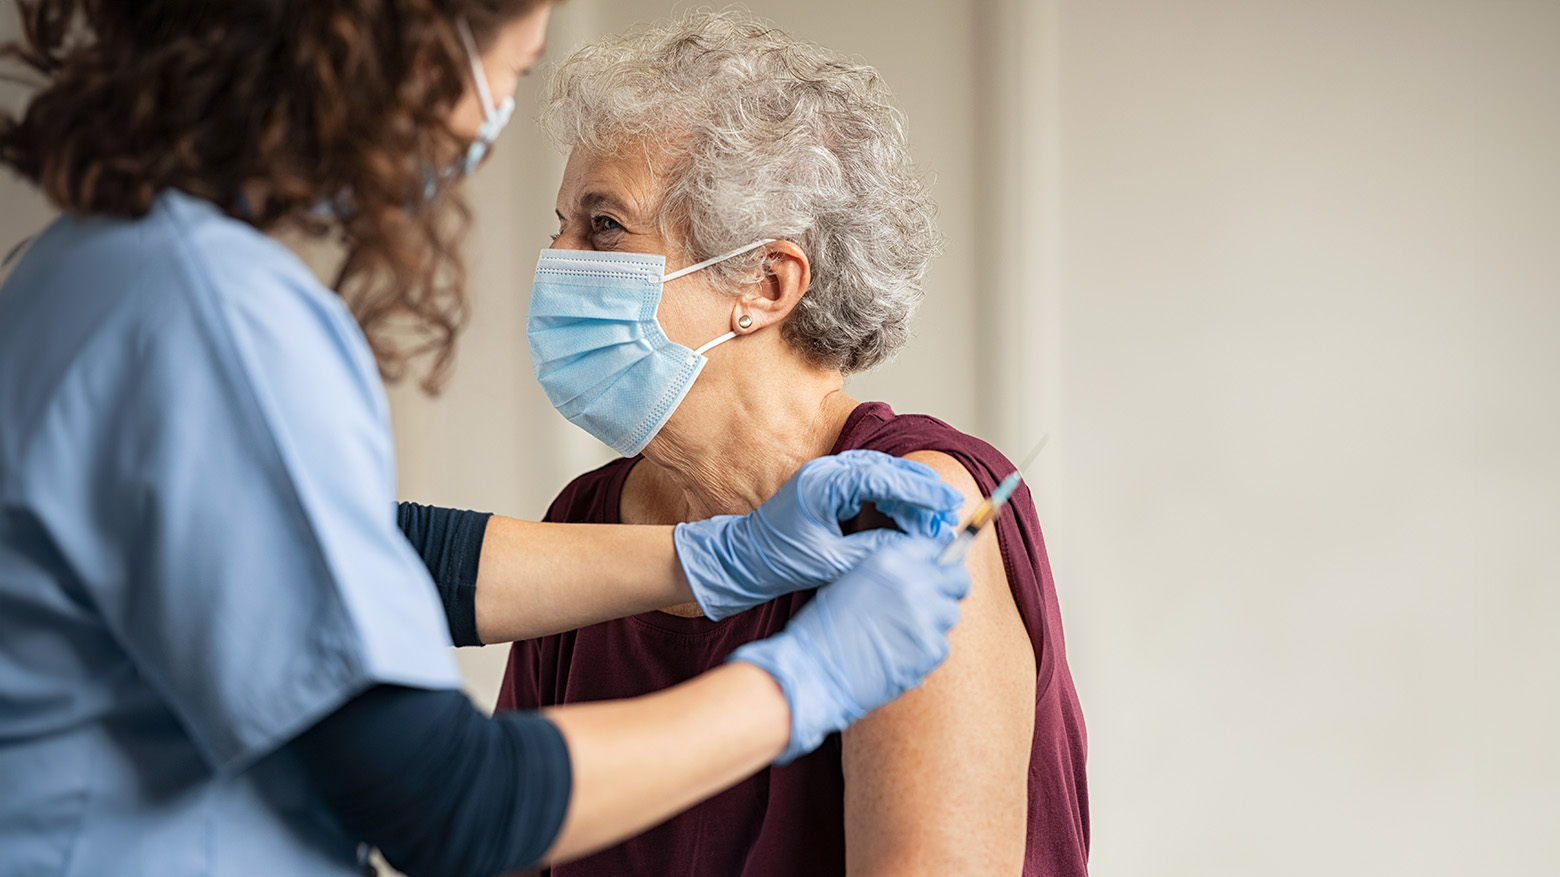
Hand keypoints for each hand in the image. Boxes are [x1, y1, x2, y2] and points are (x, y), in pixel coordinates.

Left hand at [674, 450, 961, 620]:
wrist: (743, 560)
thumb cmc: (778, 561)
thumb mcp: (832, 562)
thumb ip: (874, 551)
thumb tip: (914, 547)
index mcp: (824, 484)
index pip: (883, 478)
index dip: (920, 490)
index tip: (947, 503)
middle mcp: (826, 471)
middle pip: (887, 470)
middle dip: (921, 491)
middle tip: (949, 511)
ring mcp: (826, 476)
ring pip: (881, 475)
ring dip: (909, 495)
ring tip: (935, 517)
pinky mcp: (828, 487)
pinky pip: (869, 485)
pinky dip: (892, 498)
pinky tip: (908, 517)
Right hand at [728, 536, 970, 762]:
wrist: (814, 669)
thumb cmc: (825, 628)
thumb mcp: (853, 580)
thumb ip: (891, 573)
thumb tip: (924, 573)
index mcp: (890, 560)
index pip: (935, 549)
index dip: (936, 563)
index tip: (935, 574)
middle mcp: (913, 582)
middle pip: (957, 579)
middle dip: (949, 589)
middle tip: (932, 603)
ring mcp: (925, 616)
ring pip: (950, 614)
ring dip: (934, 623)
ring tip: (902, 635)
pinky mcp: (931, 649)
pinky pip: (942, 645)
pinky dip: (925, 651)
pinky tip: (899, 654)